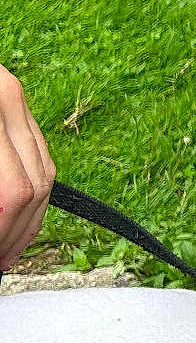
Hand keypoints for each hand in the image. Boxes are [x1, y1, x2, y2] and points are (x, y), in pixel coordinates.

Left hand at [0, 65, 54, 270]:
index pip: (12, 191)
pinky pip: (36, 151)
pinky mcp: (10, 98)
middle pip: (36, 183)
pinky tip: (13, 209)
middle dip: (18, 231)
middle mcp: (7, 102)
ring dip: (30, 215)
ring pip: (45, 169)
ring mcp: (13, 98)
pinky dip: (30, 187)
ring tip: (7, 245)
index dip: (3, 231)